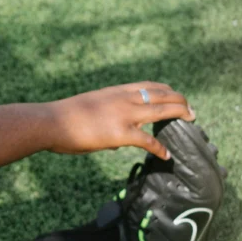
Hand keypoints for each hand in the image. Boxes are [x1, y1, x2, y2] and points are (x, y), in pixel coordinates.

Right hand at [46, 82, 194, 159]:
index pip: (149, 85)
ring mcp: (123, 115)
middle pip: (162, 94)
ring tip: (191, 120)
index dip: (167, 90)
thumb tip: (116, 143)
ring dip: (180, 114)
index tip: (176, 96)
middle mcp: (123, 99)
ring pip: (162, 110)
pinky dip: (159, 147)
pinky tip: (166, 154)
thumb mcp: (88, 110)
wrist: (50, 121)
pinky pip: (147, 141)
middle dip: (181, 101)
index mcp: (115, 92)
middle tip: (192, 110)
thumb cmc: (62, 118)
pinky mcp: (120, 133)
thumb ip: (105, 120)